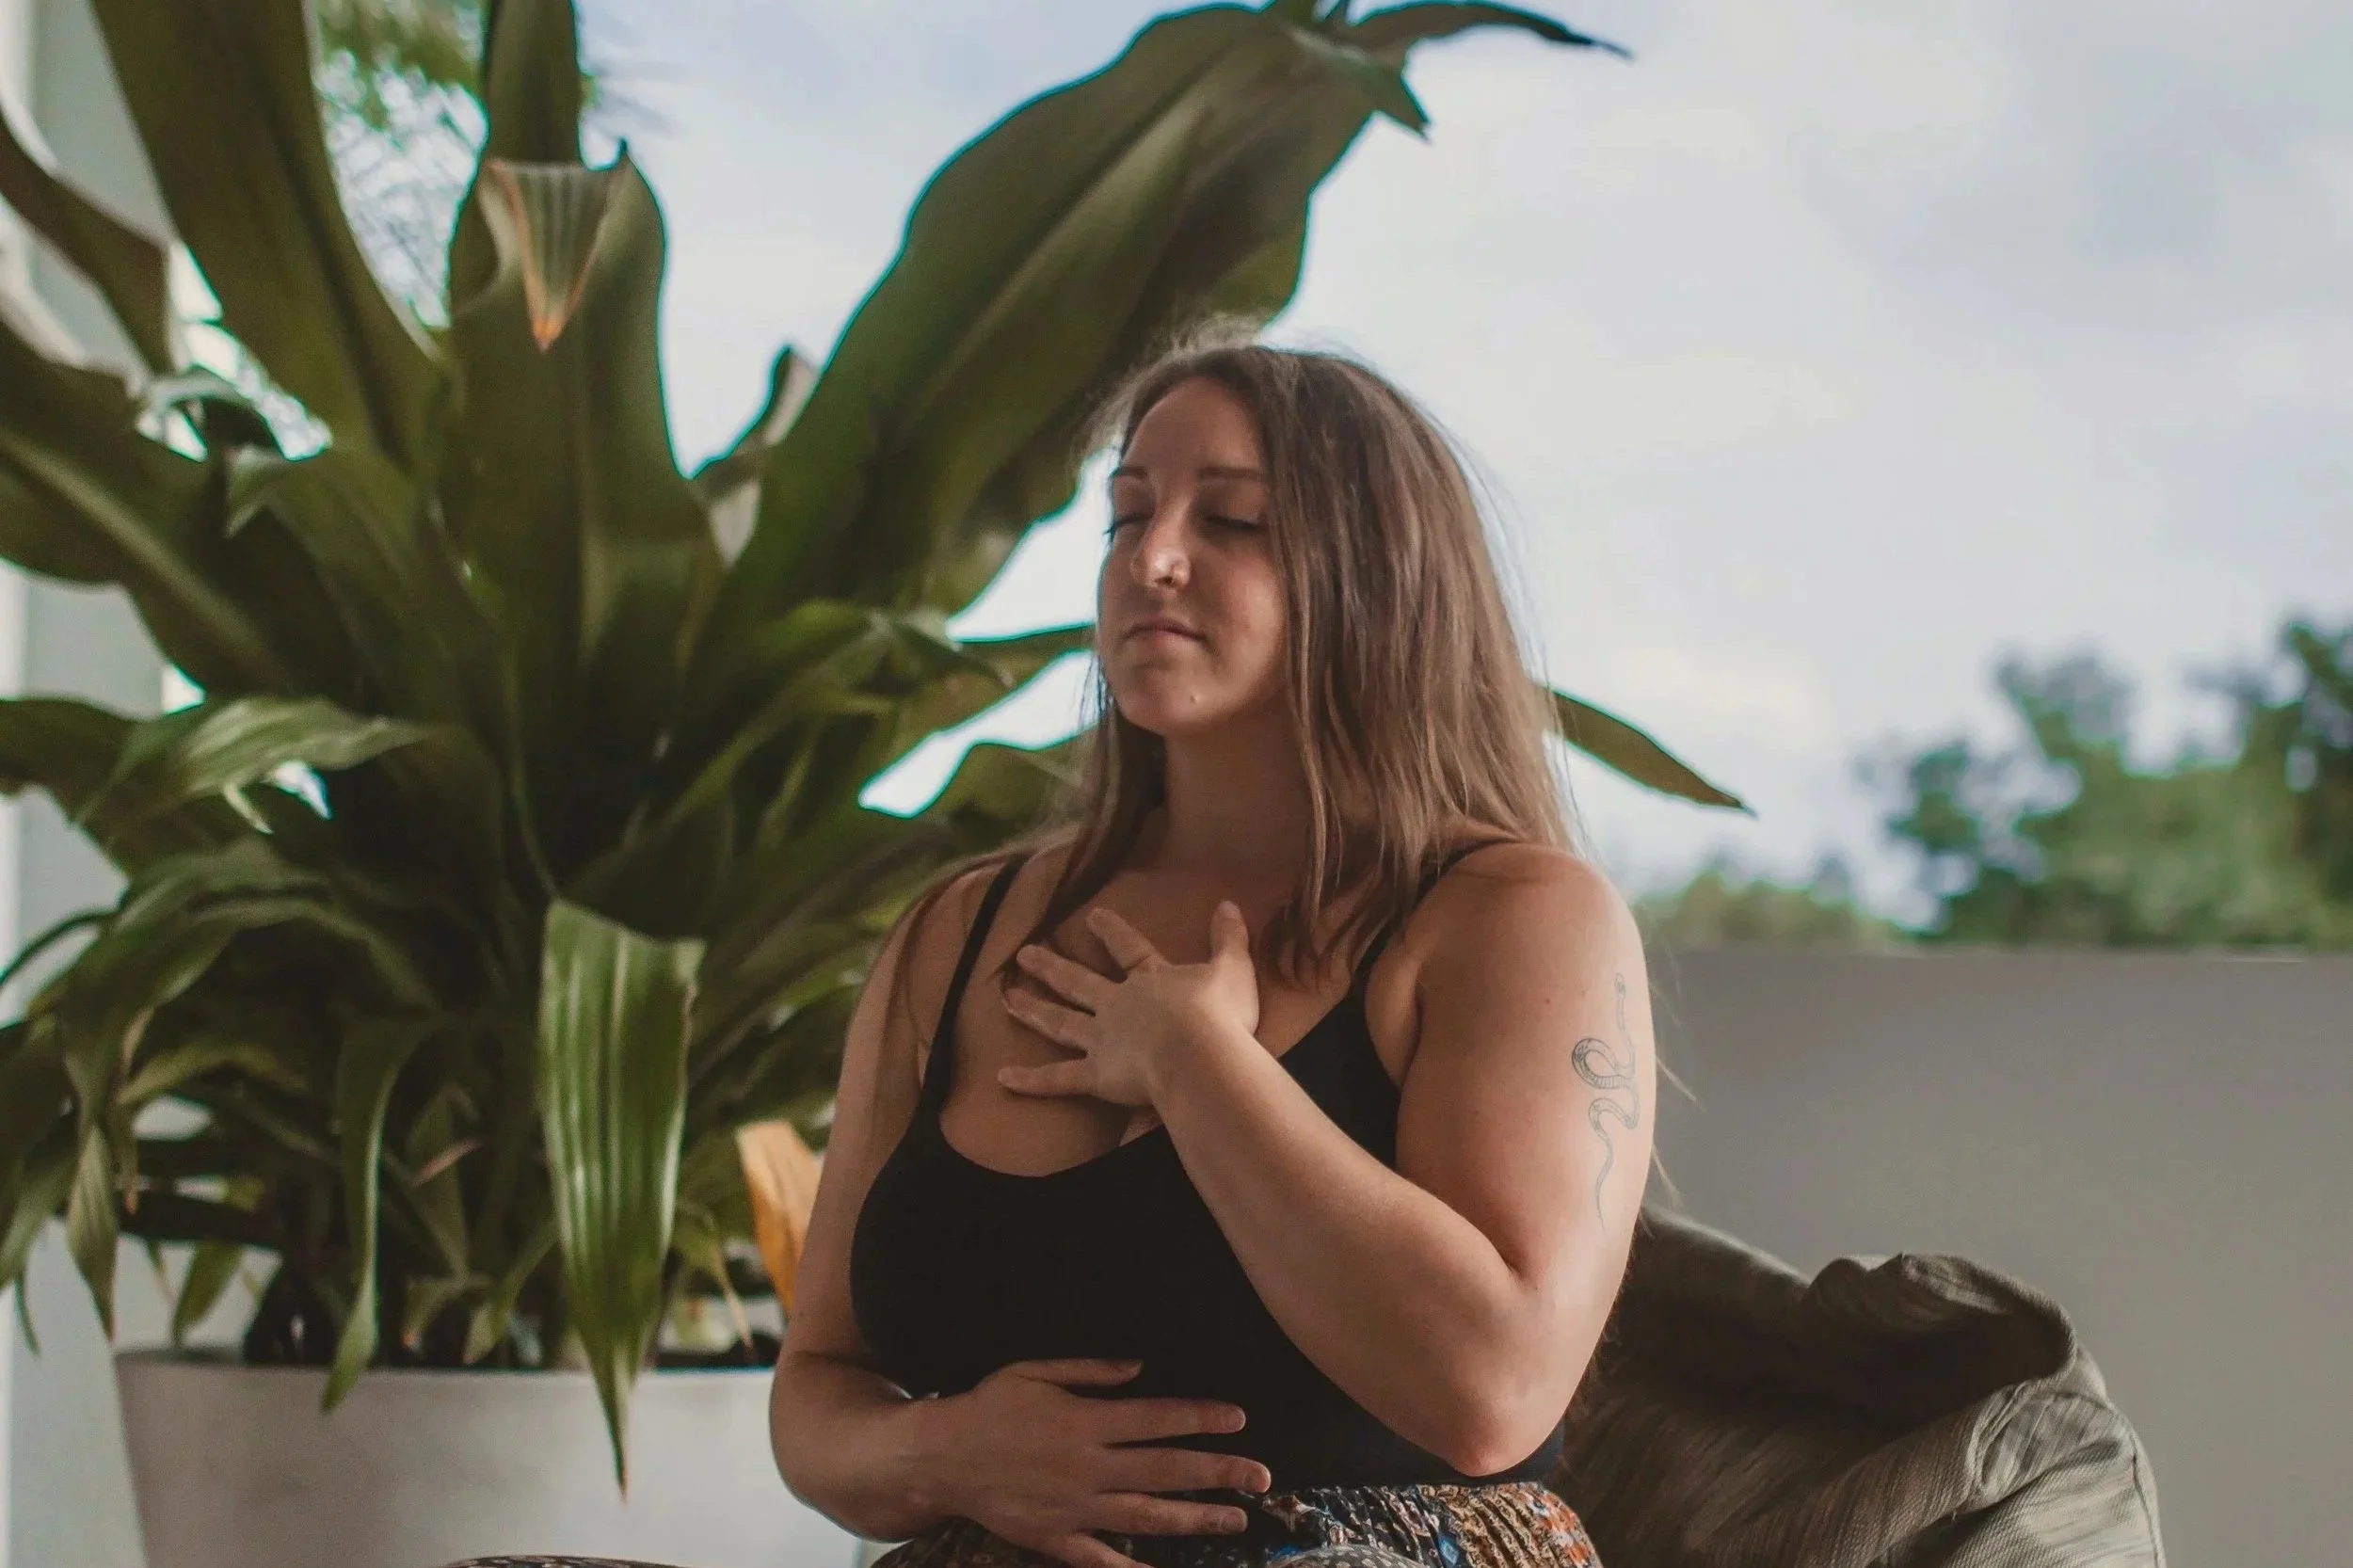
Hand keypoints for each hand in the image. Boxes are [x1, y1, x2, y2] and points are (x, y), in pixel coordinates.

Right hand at [916, 1358, 1271, 1567]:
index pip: (1156, 1419)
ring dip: (1194, 1519)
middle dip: (1217, 1473)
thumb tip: (1139, 1368)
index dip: (1199, 1418)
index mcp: (1085, 1422)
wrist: (941, 1458)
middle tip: (1261, 1478)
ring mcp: (1074, 1508)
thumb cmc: (989, 1407)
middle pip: (1164, 1471)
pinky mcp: (1056, 1538)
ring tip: (1235, 1520)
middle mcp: (1088, 1467)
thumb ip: (1090, 1370)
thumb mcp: (1034, 1371)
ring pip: (1146, 1517)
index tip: (1239, 1420)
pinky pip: (1101, 1558)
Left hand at [1000, 903, 1259, 1108]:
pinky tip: (1003, 1079)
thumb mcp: (1232, 969)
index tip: (1092, 915)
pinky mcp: (1097, 1074)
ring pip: (1060, 1022)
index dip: (1111, 931)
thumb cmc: (1220, 1013)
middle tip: (1023, 954)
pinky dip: (1031, 1081)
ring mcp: (1102, 1039)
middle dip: (1051, 967)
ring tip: (1006, 1000)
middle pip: (1078, 982)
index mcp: (1150, 980)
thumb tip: (1230, 904)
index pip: (1128, 948)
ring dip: (1033, 1010)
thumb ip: (1229, 939)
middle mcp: (1118, 1005)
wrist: (1198, 1053)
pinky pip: (1058, 1079)